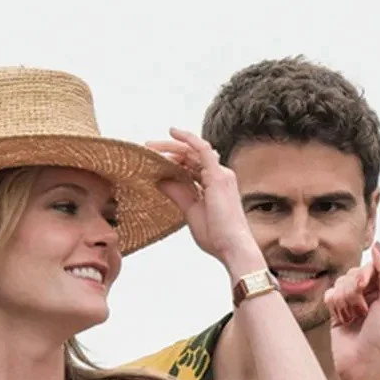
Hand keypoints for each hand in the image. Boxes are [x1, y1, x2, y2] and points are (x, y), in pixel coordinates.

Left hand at [148, 129, 262, 272]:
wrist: (232, 247)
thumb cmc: (216, 236)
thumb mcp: (190, 211)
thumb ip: (177, 193)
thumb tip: (160, 179)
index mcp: (214, 186)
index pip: (191, 167)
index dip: (172, 163)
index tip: (153, 162)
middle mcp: (220, 176)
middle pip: (191, 157)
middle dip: (168, 151)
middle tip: (147, 149)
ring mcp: (221, 174)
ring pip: (193, 151)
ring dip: (172, 146)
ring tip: (151, 146)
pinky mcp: (218, 175)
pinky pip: (202, 149)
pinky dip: (188, 139)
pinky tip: (173, 132)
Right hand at [326, 243, 379, 379]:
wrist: (361, 364)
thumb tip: (378, 247)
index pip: (371, 266)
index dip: (364, 274)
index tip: (365, 287)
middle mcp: (369, 295)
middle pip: (353, 273)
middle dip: (353, 290)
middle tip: (361, 310)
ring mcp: (351, 304)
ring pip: (339, 283)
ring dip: (344, 301)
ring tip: (352, 319)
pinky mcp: (336, 313)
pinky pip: (329, 295)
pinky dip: (334, 306)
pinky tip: (341, 320)